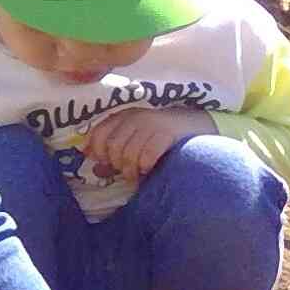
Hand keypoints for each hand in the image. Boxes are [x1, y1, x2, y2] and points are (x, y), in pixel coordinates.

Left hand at [80, 106, 204, 181]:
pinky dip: (146, 167)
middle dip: (118, 165)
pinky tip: (151, 169)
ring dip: (132, 170)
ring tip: (139, 174)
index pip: (99, 133)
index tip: (106, 163)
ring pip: (129, 155)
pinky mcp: (166, 134)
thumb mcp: (138, 132)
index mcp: (125, 115)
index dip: (98, 151)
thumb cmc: (164, 134)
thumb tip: (91, 158)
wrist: (199, 125)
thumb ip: (116, 142)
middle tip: (128, 172)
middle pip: (114, 147)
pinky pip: (146, 157)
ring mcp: (151, 124)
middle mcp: (135, 117)